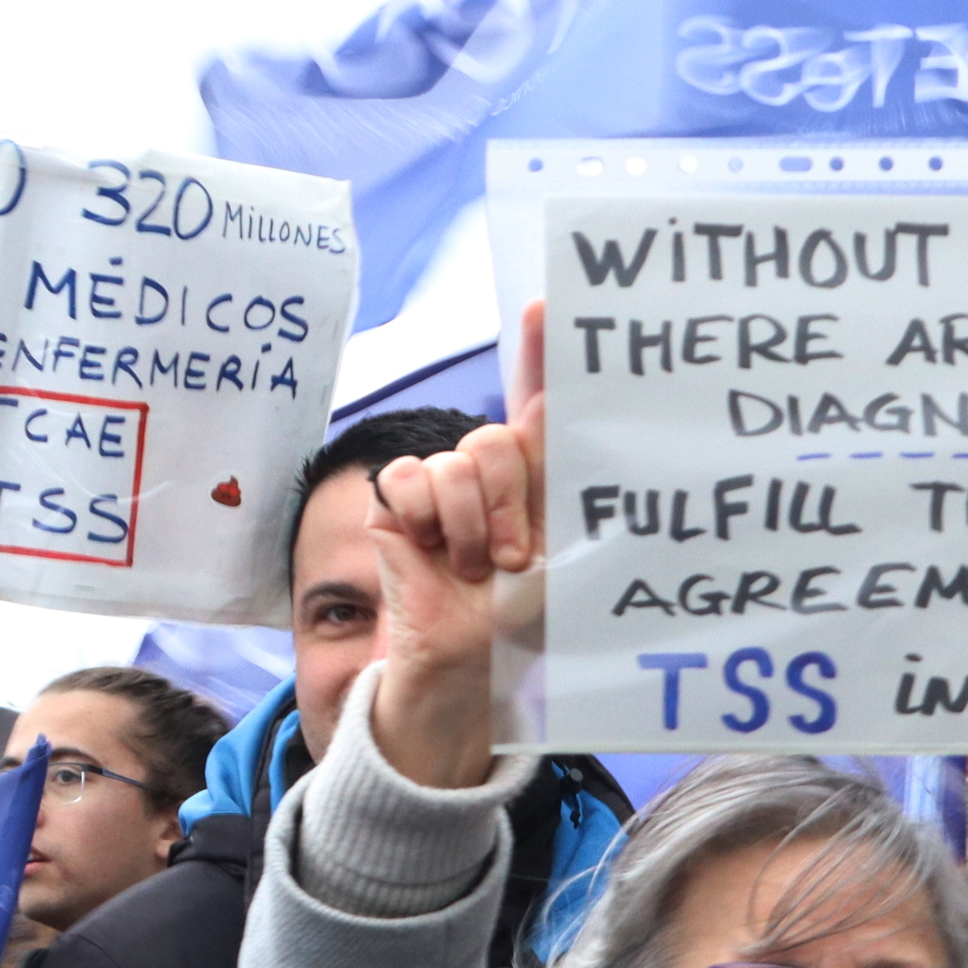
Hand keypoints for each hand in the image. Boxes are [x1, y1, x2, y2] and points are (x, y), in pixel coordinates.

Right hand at [362, 299, 547, 789]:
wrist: (471, 661)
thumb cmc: (523, 617)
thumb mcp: (562, 558)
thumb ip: (568, 496)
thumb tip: (570, 425)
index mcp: (535, 474)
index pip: (538, 401)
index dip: (541, 351)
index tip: (548, 306)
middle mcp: (488, 469)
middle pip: (494, 438)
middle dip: (506, 501)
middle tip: (512, 557)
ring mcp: (440, 484)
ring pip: (453, 463)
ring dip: (469, 525)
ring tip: (475, 567)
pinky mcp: (396, 502)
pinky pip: (405, 480)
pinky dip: (421, 518)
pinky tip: (430, 549)